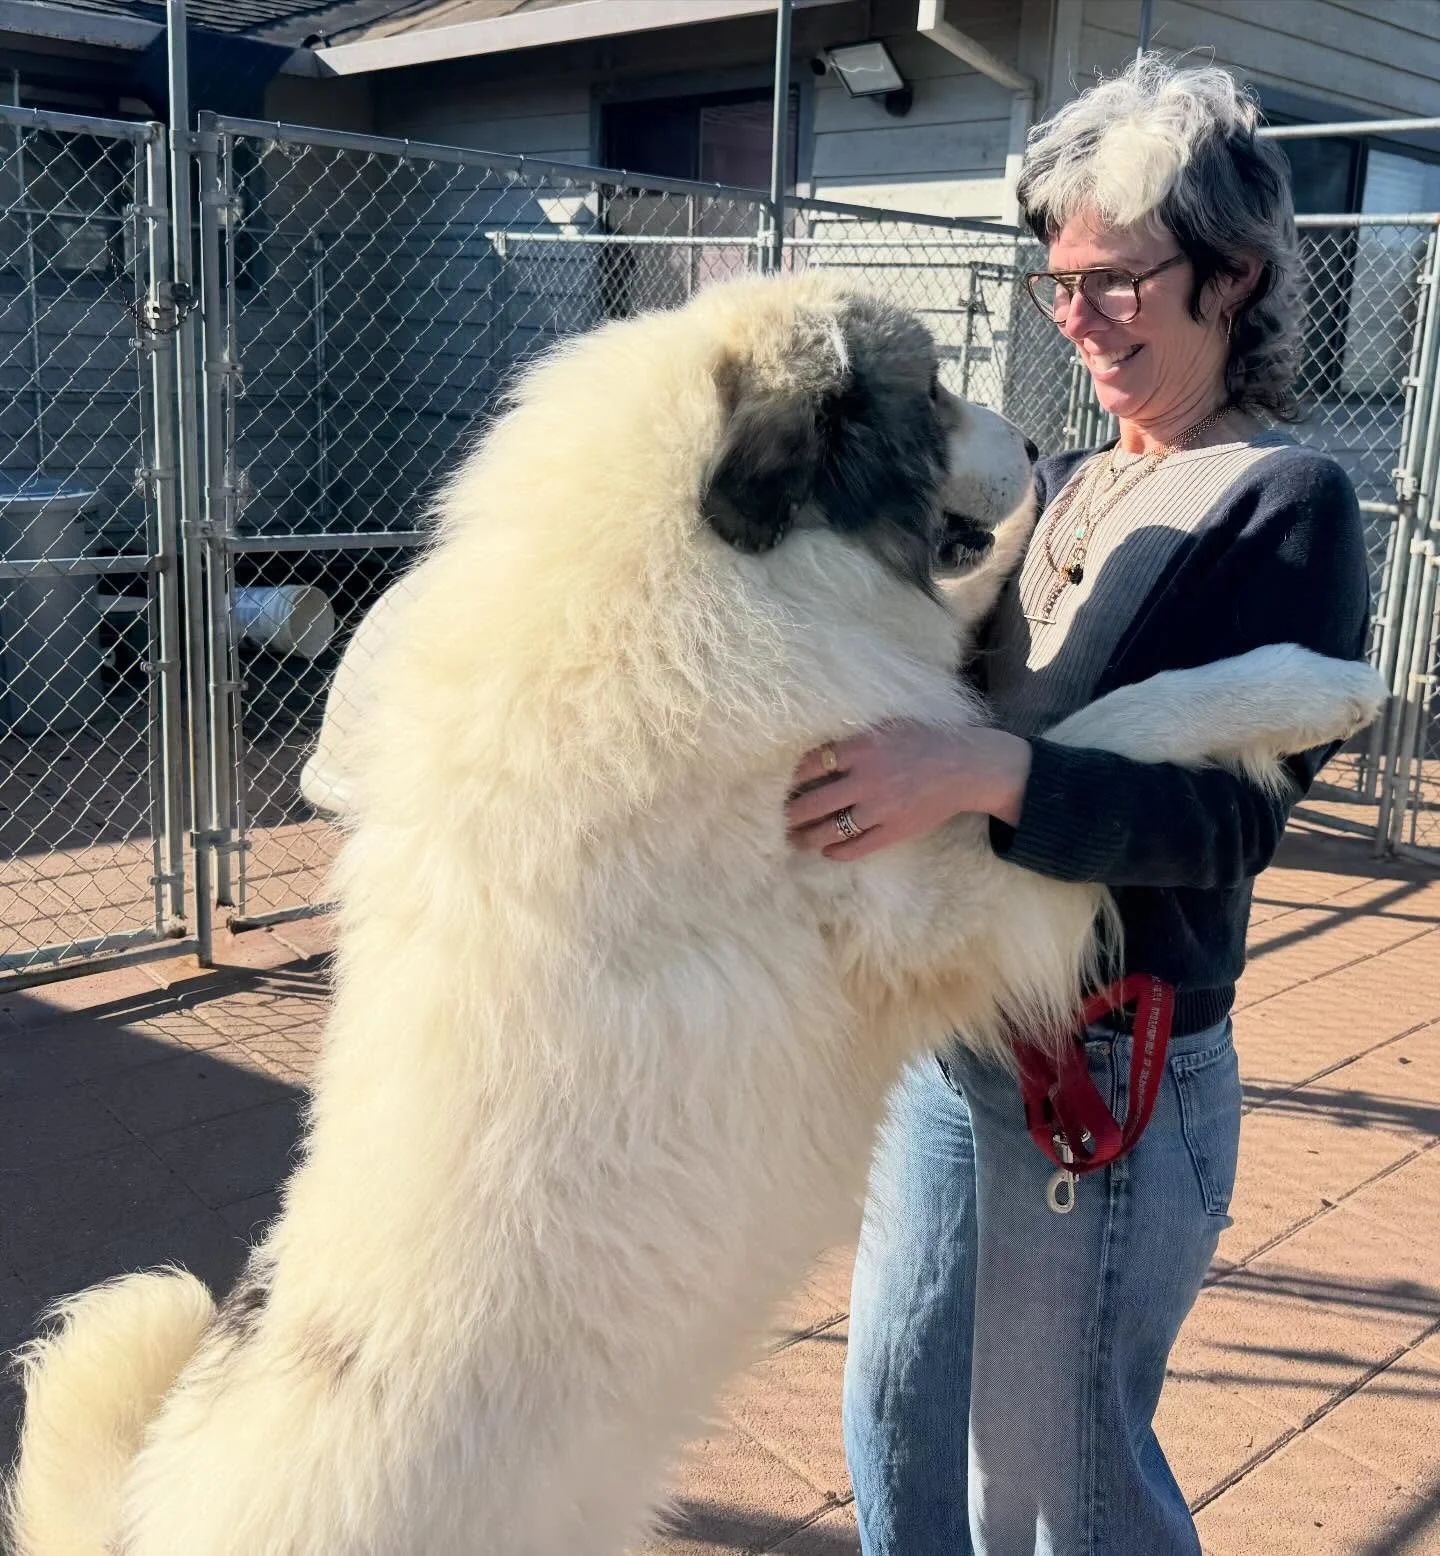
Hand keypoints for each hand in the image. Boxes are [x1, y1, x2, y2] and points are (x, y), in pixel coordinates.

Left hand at [786, 721, 1031, 860]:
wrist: (965, 766)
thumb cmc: (925, 741)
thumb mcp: (887, 726)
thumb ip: (854, 739)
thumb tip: (819, 749)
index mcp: (862, 749)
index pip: (811, 765)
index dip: (791, 778)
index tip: (780, 785)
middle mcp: (866, 780)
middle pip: (812, 803)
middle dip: (789, 813)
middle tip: (777, 818)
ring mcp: (879, 809)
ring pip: (829, 830)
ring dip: (806, 837)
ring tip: (794, 839)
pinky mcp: (893, 831)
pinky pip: (856, 848)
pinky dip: (836, 852)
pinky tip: (826, 850)